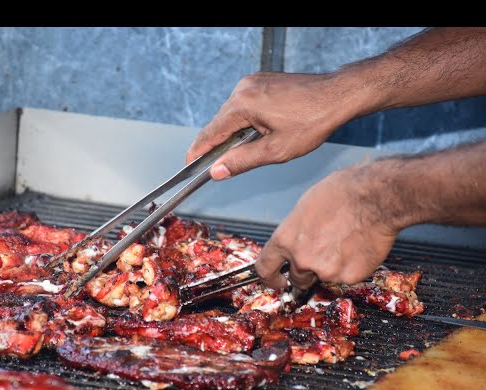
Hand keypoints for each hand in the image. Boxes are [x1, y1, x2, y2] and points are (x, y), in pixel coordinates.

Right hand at [185, 71, 359, 179]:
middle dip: (218, 144)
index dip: (198, 151)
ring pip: (232, 114)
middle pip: (220, 123)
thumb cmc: (313, 121)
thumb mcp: (276, 150)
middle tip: (217, 165)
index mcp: (243, 105)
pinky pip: (245, 104)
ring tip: (247, 149)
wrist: (338, 95)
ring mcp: (253, 82)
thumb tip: (217, 171)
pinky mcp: (262, 81)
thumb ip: (242, 161)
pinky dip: (245, 120)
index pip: (210, 133)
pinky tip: (258, 132)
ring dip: (234, 132)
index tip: (189, 164)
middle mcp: (243, 89)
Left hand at [255, 164, 398, 289]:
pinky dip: (351, 267)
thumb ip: (296, 232)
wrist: (375, 198)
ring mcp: (326, 271)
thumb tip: (297, 239)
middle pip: (297, 278)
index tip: (277, 280)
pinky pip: (346, 277)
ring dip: (330, 267)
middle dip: (306, 272)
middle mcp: (302, 260)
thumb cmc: (342, 194)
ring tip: (345, 243)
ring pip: (323, 277)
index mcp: (285, 240)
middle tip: (322, 255)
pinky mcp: (349, 277)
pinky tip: (358, 247)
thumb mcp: (305, 207)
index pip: (264, 269)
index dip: (270, 278)